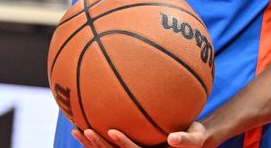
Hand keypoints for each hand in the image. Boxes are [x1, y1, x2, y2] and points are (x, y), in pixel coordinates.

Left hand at [71, 121, 206, 147]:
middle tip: (84, 130)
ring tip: (75, 128)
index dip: (122, 143)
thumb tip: (173, 139)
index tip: (111, 130)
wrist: (188, 140)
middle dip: (98, 145)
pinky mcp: (128, 146)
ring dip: (90, 144)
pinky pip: (107, 144)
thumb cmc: (193, 136)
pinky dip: (94, 138)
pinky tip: (81, 124)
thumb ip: (186, 139)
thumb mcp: (195, 138)